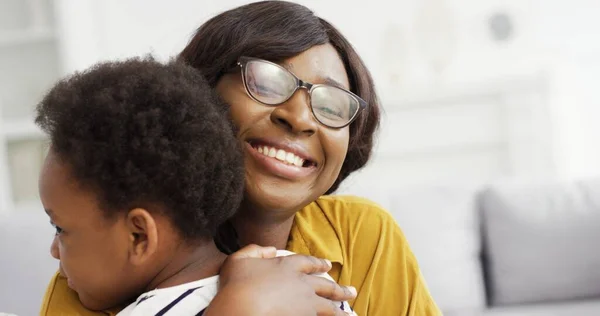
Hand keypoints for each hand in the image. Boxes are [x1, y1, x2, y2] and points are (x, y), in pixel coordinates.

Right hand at [204, 244, 356, 315]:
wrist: (242, 309)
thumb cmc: (236, 286)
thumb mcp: (238, 260)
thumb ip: (255, 251)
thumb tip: (269, 250)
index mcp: (287, 266)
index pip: (308, 262)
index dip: (318, 264)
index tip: (328, 266)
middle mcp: (301, 283)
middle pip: (325, 285)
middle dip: (339, 288)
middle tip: (351, 291)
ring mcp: (307, 304)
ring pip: (330, 307)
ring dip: (341, 311)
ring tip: (350, 315)